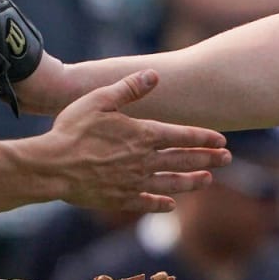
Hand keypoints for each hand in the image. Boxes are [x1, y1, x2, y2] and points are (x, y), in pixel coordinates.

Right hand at [39, 70, 228, 212]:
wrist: (51, 167)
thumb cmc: (72, 130)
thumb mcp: (99, 100)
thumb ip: (129, 89)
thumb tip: (153, 74)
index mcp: (142, 135)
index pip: (182, 136)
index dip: (204, 138)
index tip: (221, 141)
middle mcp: (143, 160)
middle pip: (183, 160)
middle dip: (208, 159)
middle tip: (227, 159)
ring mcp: (133, 182)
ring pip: (171, 183)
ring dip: (191, 182)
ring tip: (207, 180)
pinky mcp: (119, 199)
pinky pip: (146, 202)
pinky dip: (160, 203)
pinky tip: (170, 204)